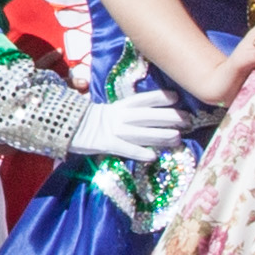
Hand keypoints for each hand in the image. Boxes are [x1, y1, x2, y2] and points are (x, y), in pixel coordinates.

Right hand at [69, 89, 193, 161]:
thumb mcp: (110, 111)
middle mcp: (119, 116)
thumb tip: (150, 114)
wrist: (68, 128)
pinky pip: (125, 149)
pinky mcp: (106, 144)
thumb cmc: (91, 121)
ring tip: (177, 138)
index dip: (160, 97)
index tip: (176, 98)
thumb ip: (127, 112)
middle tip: (187, 120)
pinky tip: (153, 156)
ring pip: (141, 132)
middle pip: (148, 115)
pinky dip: (139, 152)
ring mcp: (113, 130)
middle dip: (168, 117)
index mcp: (120, 105)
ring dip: (160, 135)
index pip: (143, 99)